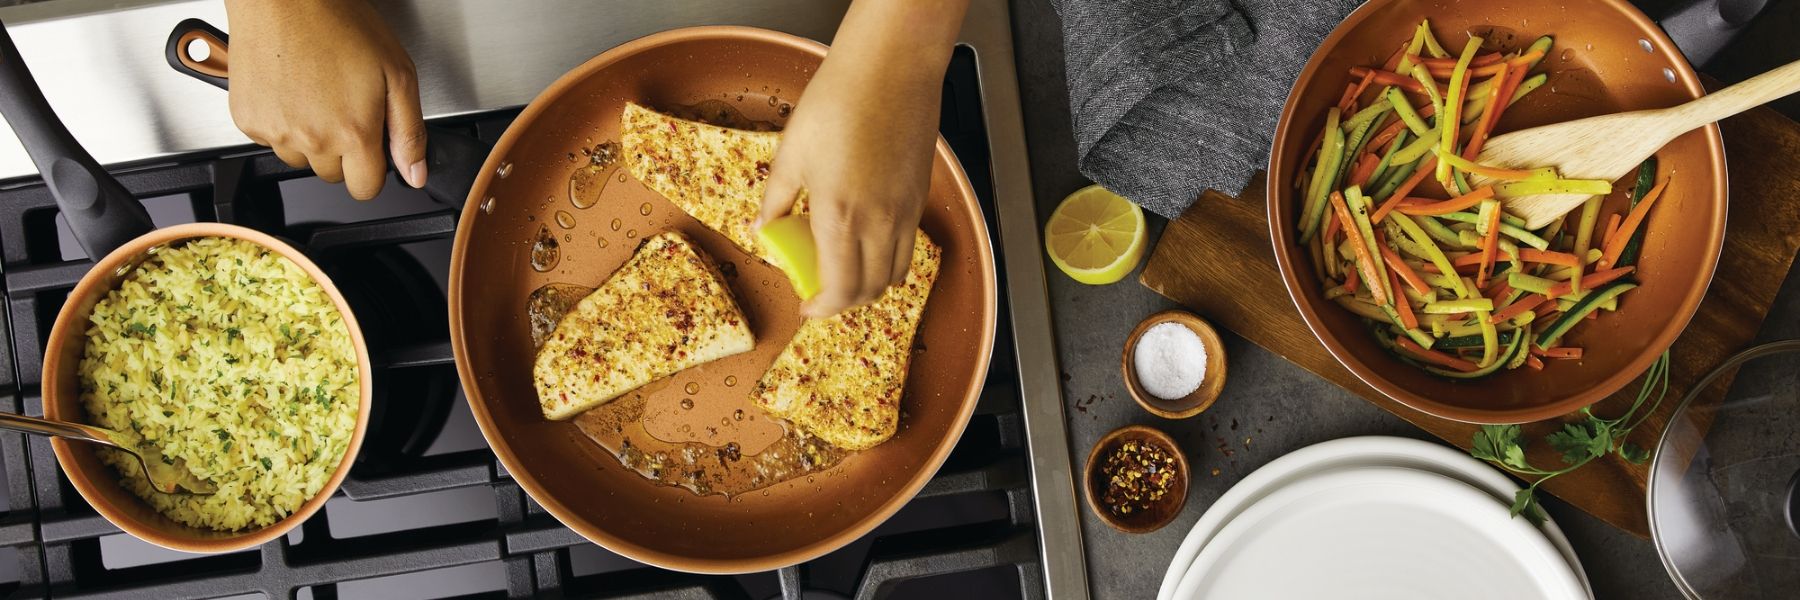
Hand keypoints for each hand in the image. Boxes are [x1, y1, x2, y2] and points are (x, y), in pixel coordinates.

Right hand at [224, 0, 425, 198]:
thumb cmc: (340, 24)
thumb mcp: (397, 74)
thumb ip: (409, 131)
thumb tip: (415, 174)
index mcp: (353, 133)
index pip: (366, 189)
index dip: (373, 169)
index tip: (372, 146)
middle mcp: (313, 140)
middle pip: (333, 175)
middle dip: (344, 151)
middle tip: (344, 106)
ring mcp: (276, 133)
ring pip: (301, 159)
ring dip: (311, 139)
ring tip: (317, 94)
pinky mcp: (248, 121)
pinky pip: (270, 140)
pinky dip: (282, 123)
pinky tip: (292, 90)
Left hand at [757, 0, 967, 317]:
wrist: (889, 70)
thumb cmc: (838, 102)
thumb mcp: (791, 153)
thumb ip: (776, 200)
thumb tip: (762, 229)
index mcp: (840, 217)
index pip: (840, 290)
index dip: (823, 308)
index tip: (807, 305)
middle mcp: (879, 224)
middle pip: (871, 291)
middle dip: (845, 302)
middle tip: (822, 291)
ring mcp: (905, 212)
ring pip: (895, 273)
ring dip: (870, 283)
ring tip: (845, 267)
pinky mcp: (920, 197)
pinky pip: (908, 246)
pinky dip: (888, 258)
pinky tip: (866, 236)